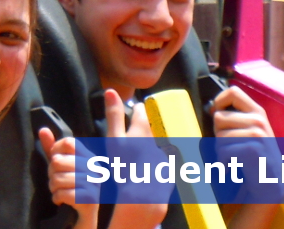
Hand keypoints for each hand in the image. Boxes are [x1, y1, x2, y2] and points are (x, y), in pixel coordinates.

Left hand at [38, 128, 97, 228]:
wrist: (85, 214)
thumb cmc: (72, 186)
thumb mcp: (62, 166)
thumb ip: (53, 148)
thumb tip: (43, 129)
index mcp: (89, 156)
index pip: (67, 142)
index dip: (55, 151)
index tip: (55, 161)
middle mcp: (95, 167)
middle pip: (58, 161)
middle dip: (51, 174)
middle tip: (56, 181)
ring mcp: (95, 182)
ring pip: (58, 179)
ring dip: (53, 188)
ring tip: (58, 191)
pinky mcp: (91, 198)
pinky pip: (63, 194)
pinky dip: (57, 198)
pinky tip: (61, 200)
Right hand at [102, 90, 167, 227]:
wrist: (144, 193)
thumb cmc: (125, 166)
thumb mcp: (114, 138)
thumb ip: (114, 114)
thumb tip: (110, 90)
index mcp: (143, 126)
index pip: (140, 109)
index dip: (134, 110)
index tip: (131, 115)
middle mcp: (158, 133)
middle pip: (153, 122)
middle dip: (146, 125)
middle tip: (135, 138)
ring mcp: (167, 147)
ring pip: (160, 137)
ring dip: (154, 140)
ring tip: (142, 153)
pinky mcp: (174, 162)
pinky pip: (167, 153)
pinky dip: (160, 156)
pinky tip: (151, 165)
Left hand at [210, 86, 282, 200]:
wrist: (270, 181)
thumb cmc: (254, 154)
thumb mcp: (250, 130)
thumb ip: (235, 117)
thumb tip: (211, 108)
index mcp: (257, 111)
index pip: (233, 92)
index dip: (219, 101)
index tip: (217, 113)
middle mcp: (259, 120)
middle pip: (219, 117)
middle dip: (218, 133)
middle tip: (231, 145)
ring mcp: (258, 135)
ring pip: (219, 136)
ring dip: (221, 150)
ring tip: (235, 156)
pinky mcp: (253, 150)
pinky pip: (223, 152)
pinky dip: (224, 162)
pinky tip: (235, 166)